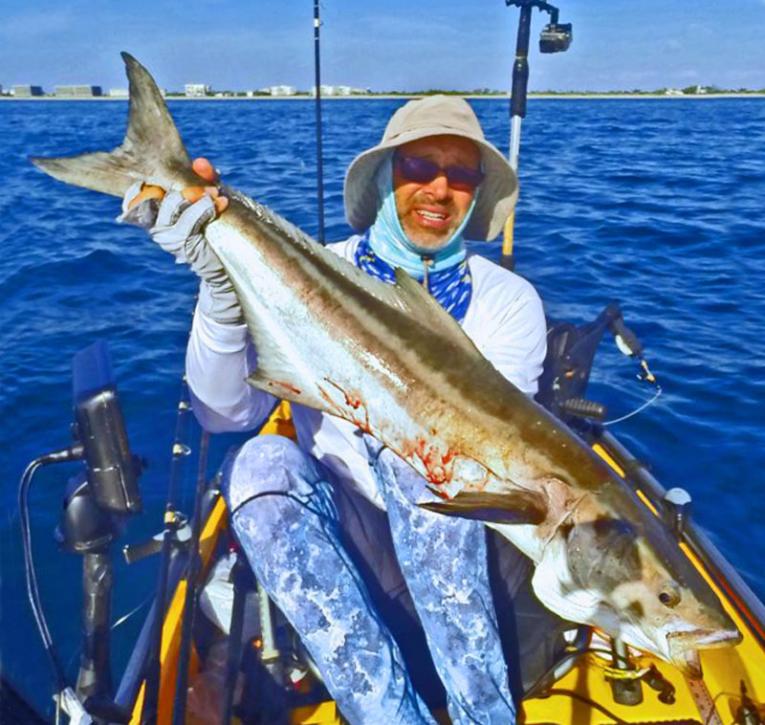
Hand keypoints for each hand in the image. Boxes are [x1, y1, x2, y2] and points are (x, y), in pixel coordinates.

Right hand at [119, 158, 241, 325]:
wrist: (224, 274)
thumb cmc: (215, 234)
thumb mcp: (207, 202)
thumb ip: (204, 180)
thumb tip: (200, 162)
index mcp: (155, 216)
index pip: (134, 194)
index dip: (146, 183)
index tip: (168, 176)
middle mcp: (157, 227)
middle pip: (156, 194)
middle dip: (183, 185)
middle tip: (207, 186)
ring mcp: (169, 238)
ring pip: (172, 204)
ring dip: (196, 196)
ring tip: (215, 195)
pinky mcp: (185, 246)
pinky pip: (190, 220)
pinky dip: (205, 209)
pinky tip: (219, 204)